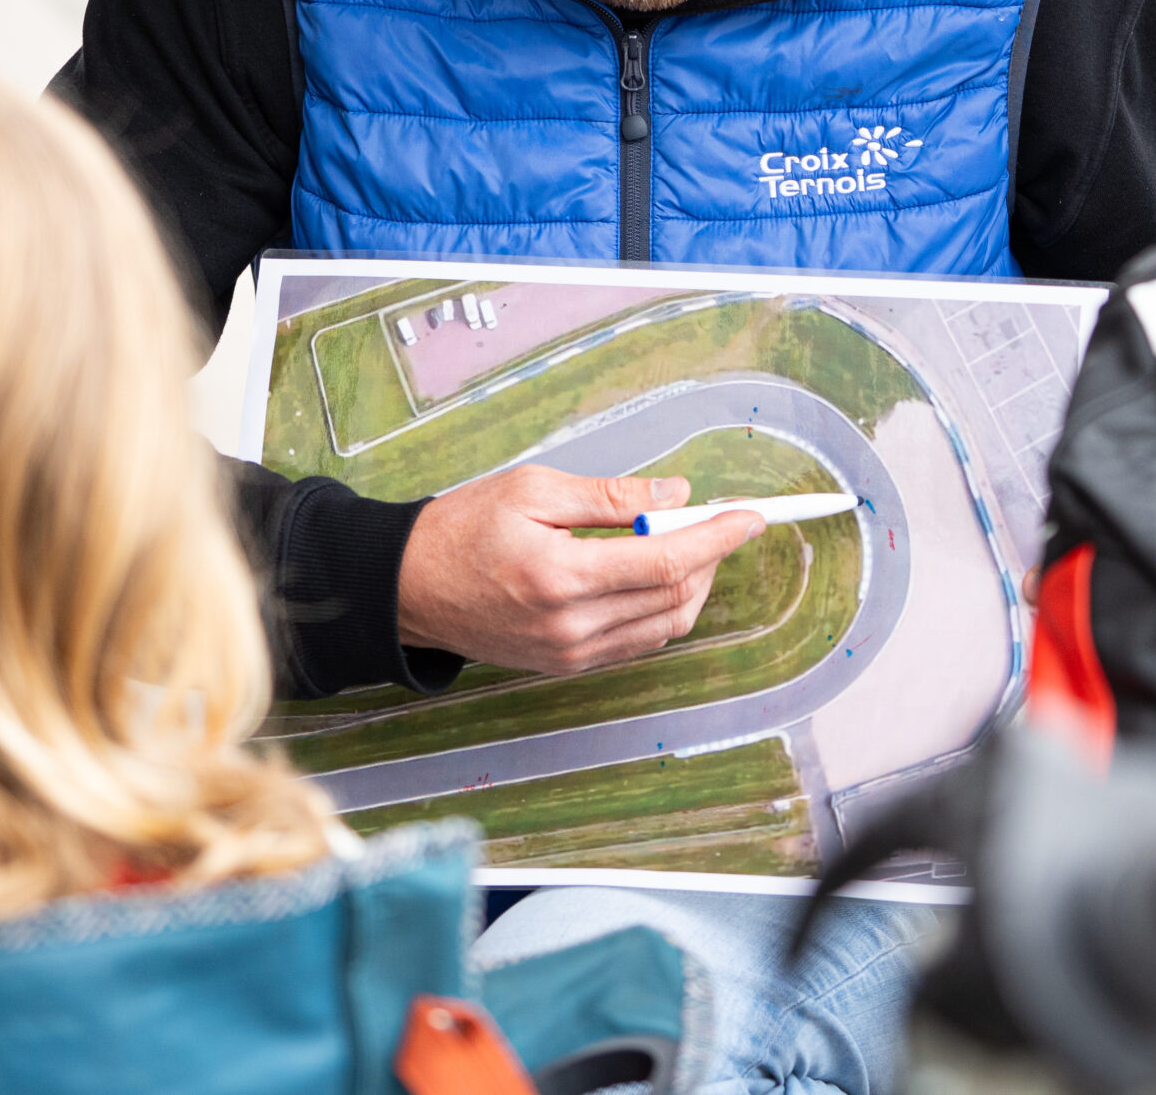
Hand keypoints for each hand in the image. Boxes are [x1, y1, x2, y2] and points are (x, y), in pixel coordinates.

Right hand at [396, 466, 764, 675]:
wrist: (407, 588)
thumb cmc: (461, 529)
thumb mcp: (532, 490)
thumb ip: (610, 495)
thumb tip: (675, 496)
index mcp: (560, 576)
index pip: (666, 560)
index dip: (717, 537)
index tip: (748, 515)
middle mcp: (570, 626)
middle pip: (675, 596)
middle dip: (709, 556)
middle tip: (713, 518)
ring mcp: (569, 653)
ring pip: (665, 625)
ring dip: (691, 583)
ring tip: (684, 542)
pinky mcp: (566, 666)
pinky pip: (639, 642)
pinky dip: (663, 608)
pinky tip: (656, 574)